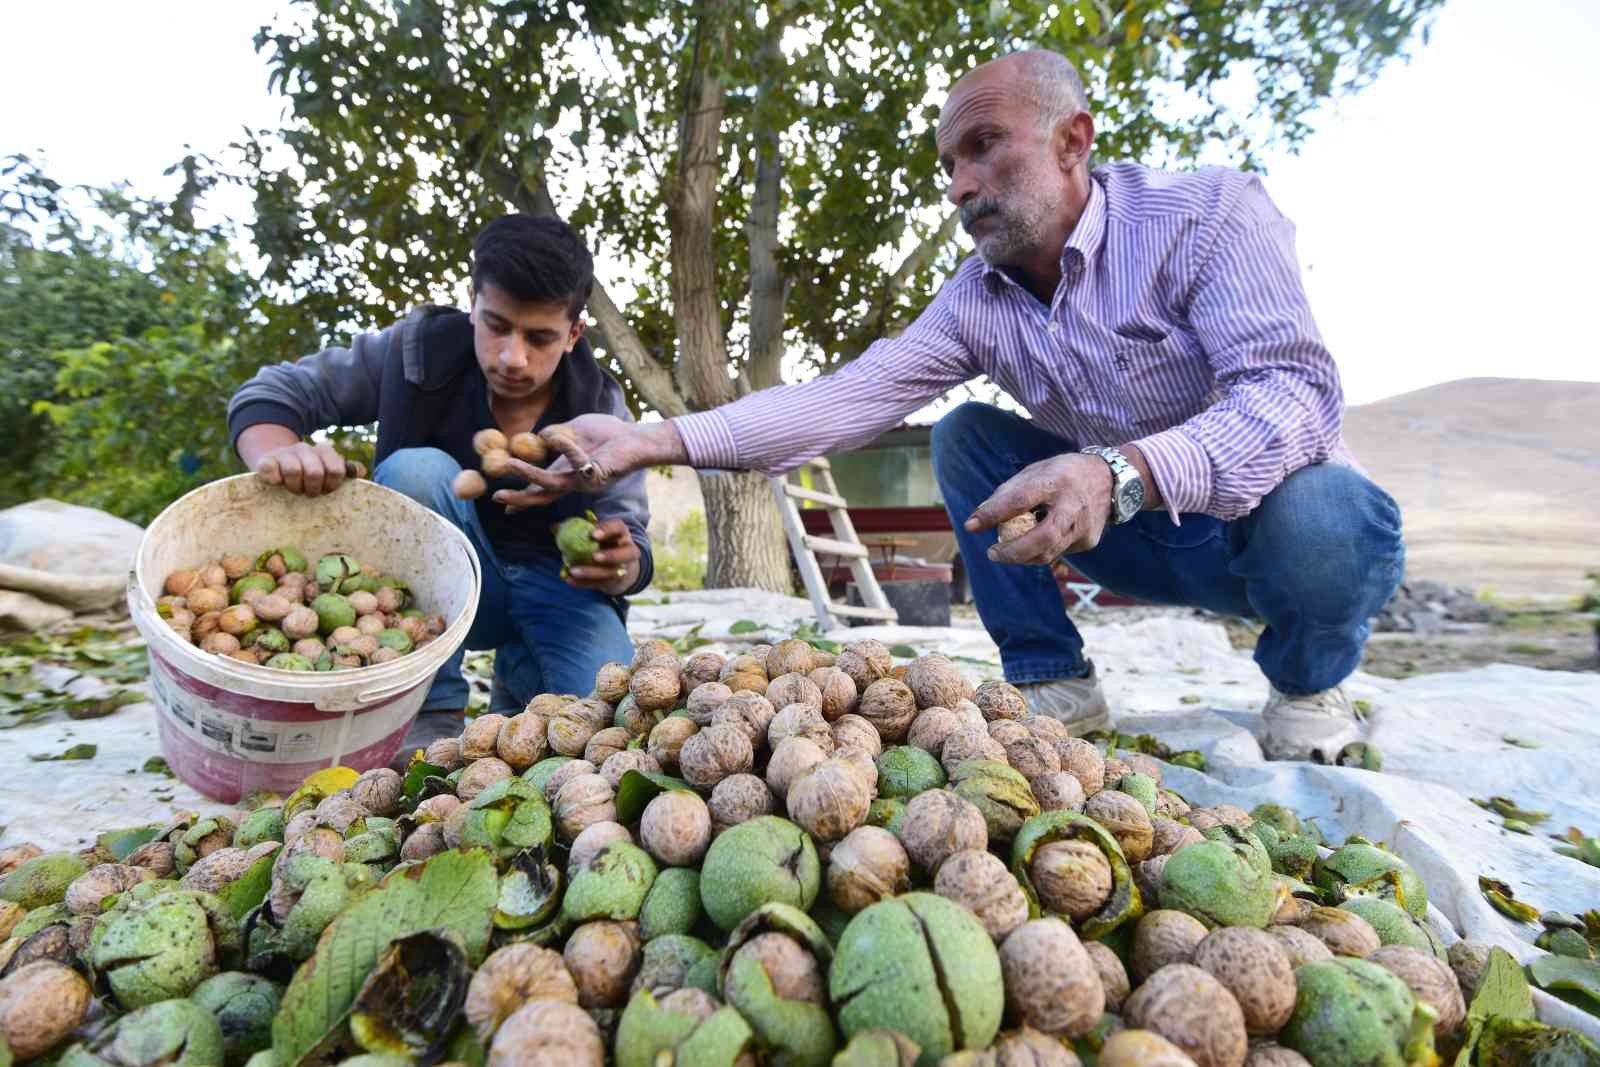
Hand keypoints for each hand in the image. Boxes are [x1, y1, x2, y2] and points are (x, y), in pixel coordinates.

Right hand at [254, 441, 355, 496]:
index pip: (336, 469)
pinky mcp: (266, 460)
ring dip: (294, 486)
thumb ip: (345, 470)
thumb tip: (360, 472)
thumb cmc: (306, 471)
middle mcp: (305, 449)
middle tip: (309, 493)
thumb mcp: (327, 468)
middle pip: (315, 473)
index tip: (325, 491)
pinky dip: (274, 479)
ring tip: (294, 489)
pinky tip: (276, 483)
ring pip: (293, 470)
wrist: (274, 460)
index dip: (332, 485)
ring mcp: (284, 453)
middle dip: (313, 489)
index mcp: (324, 451)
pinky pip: (269, 469)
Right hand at [494, 415, 683, 512]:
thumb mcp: (575, 430)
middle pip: (542, 496)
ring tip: (509, 465)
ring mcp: (584, 481)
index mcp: (567, 473)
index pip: (541, 488)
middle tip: (497, 498)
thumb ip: (556, 434)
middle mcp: (574, 482)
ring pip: (551, 484)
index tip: (502, 504)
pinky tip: (559, 438)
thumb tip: (540, 437)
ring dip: (528, 476)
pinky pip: (575, 461)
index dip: (522, 496)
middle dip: (519, 499)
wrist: (635, 437)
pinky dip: (566, 447)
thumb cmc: (609, 434)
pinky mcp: (596, 474)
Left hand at [561, 517, 640, 594]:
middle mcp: (627, 549)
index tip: (593, 534)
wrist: (618, 563)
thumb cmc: (602, 542)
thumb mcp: (593, 533)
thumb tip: (554, 527)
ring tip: (573, 571)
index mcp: (620, 532)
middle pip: (627, 553)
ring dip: (592, 572)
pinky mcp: (614, 581)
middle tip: (594, 557)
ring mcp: (623, 567)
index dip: (607, 530)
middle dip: (611, 556)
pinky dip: (584, 583)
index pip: (618, 528)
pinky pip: (600, 583)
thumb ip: (575, 528)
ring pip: (612, 572)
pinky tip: (570, 580)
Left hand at [964, 453, 1113, 563]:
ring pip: (1048, 553)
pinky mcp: (1089, 541)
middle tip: (992, 553)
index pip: (1020, 499)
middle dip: (1012, 552)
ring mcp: (1084, 526)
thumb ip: (1008, 493)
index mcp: (1056, 480)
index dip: (994, 514)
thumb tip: (978, 519)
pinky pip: (1057, 552)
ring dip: (1021, 557)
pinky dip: (1039, 550)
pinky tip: (1034, 542)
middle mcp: (1073, 504)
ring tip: (1006, 551)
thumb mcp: (1036, 471)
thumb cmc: (1063, 474)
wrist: (1110, 480)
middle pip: (1042, 538)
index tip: (971, 525)